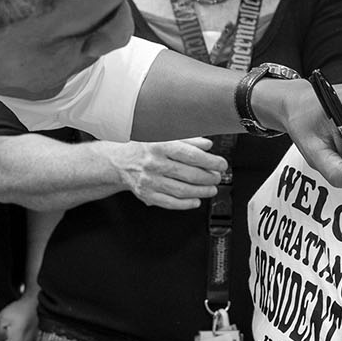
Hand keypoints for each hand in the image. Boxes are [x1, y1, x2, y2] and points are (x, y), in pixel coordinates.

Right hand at [115, 137, 229, 209]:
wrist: (120, 161)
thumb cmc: (144, 147)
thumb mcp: (164, 136)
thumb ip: (187, 140)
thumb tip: (207, 146)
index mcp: (159, 146)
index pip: (191, 155)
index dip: (210, 161)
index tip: (221, 164)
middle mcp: (154, 164)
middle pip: (189, 174)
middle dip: (209, 177)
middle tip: (217, 177)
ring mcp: (150, 181)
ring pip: (182, 190)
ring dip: (201, 191)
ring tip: (211, 189)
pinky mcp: (147, 195)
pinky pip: (171, 202)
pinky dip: (186, 203)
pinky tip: (196, 200)